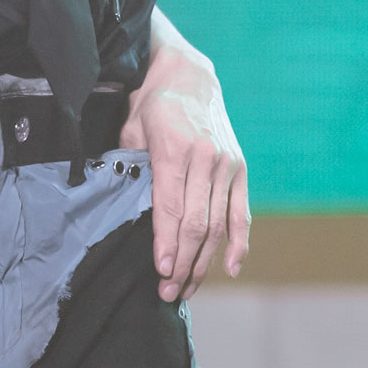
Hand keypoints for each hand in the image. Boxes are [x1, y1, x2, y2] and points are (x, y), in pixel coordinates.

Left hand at [121, 25, 249, 302]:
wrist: (189, 76)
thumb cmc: (151, 107)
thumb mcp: (131, 131)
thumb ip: (132, 170)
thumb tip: (126, 214)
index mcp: (173, 148)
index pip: (171, 207)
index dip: (167, 243)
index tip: (162, 271)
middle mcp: (206, 158)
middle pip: (197, 222)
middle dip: (184, 262)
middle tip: (169, 291)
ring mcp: (227, 164)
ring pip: (218, 224)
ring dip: (204, 261)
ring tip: (189, 288)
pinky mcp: (240, 169)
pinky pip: (241, 212)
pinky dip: (238, 242)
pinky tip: (229, 268)